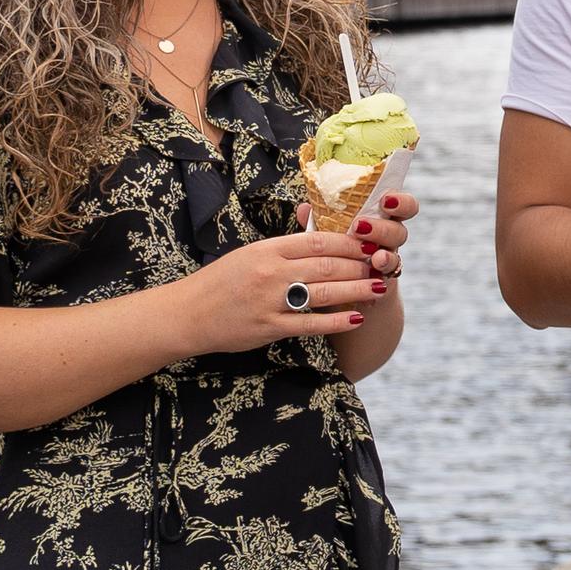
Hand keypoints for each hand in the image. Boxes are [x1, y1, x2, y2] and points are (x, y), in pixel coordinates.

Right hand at [177, 230, 380, 352]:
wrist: (187, 314)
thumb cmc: (220, 282)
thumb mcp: (249, 255)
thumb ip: (283, 250)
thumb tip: (319, 242)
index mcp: (266, 250)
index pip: (317, 241)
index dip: (348, 242)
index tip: (368, 243)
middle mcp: (271, 272)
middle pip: (327, 265)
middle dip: (360, 265)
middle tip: (382, 265)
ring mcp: (270, 301)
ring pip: (325, 292)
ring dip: (357, 290)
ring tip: (379, 288)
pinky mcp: (269, 328)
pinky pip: (311, 324)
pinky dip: (337, 321)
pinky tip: (357, 318)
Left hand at [296, 187, 417, 281]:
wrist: (340, 293)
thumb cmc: (335, 254)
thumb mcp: (327, 236)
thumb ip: (321, 222)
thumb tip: (304, 208)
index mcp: (378, 221)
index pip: (400, 206)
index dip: (401, 202)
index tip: (386, 200)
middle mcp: (386, 240)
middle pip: (399, 230)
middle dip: (382, 228)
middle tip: (359, 227)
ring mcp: (387, 262)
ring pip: (395, 255)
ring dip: (386, 254)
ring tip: (376, 258)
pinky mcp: (383, 284)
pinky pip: (387, 280)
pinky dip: (380, 278)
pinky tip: (374, 275)